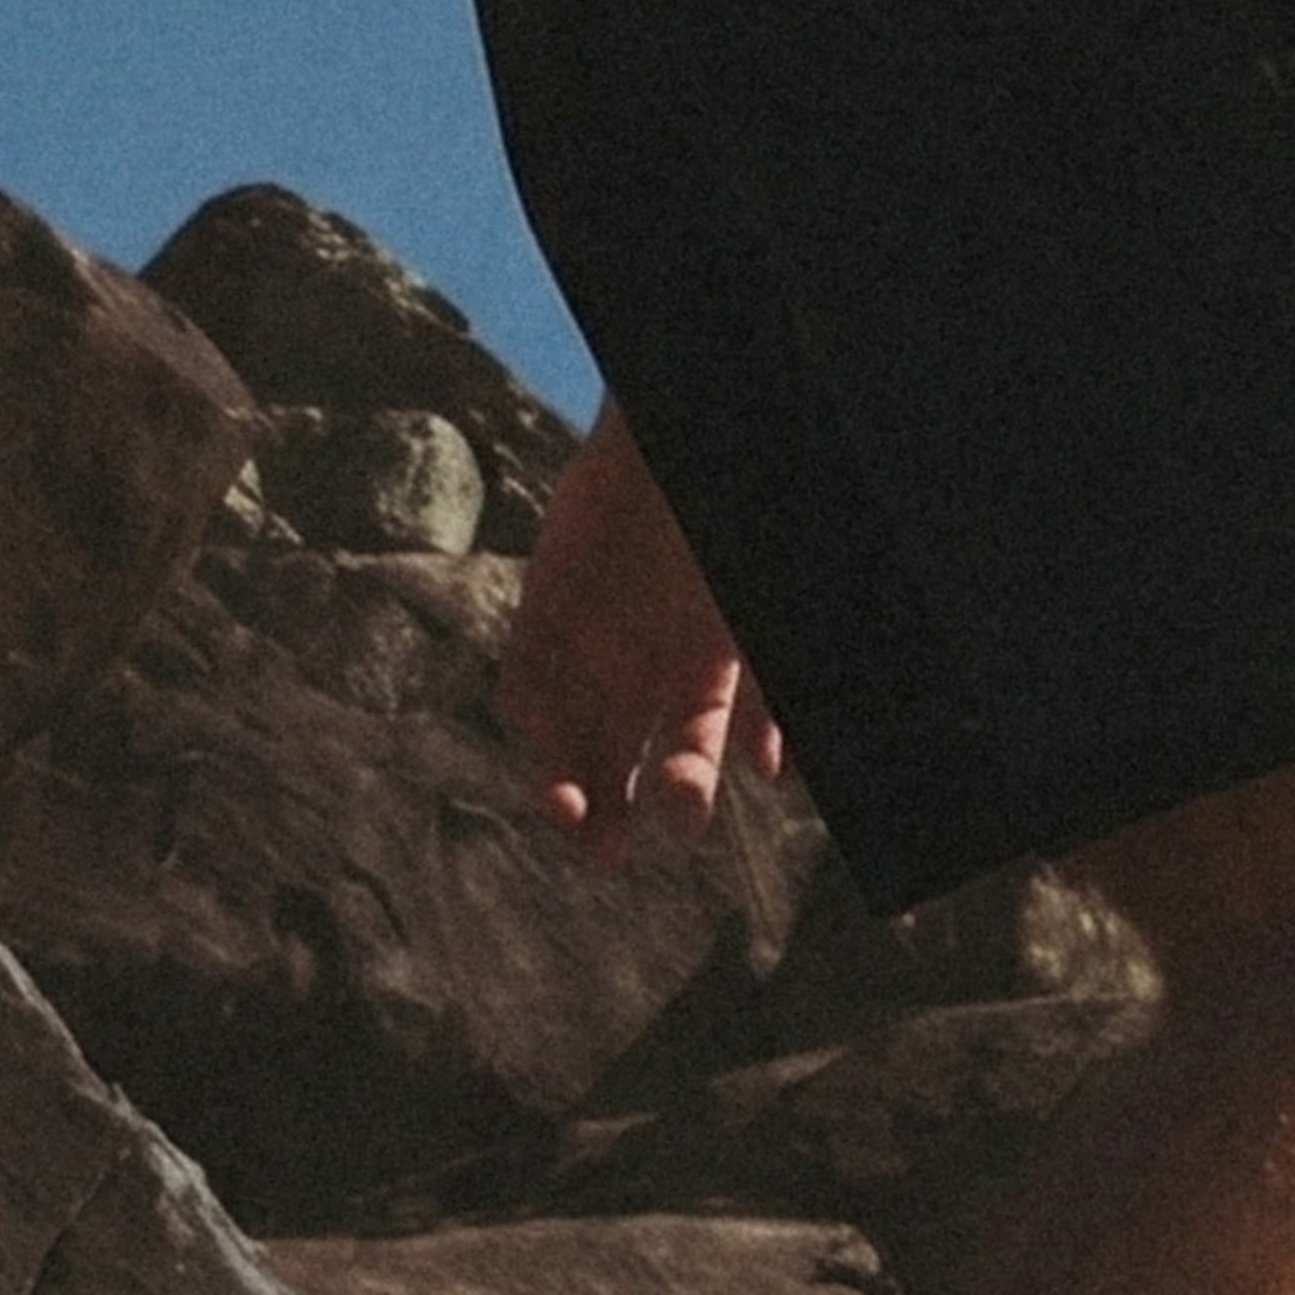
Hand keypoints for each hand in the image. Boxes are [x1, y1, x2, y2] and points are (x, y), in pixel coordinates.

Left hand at [496, 405, 785, 867]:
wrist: (672, 441)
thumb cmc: (724, 531)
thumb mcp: (752, 618)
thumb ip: (764, 690)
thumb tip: (772, 772)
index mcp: (700, 673)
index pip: (684, 754)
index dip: (679, 792)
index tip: (684, 820)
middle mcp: (638, 671)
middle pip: (614, 762)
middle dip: (611, 814)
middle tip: (609, 854)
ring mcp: (584, 644)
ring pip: (563, 737)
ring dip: (562, 781)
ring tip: (568, 812)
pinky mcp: (540, 613)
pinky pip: (523, 679)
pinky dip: (528, 713)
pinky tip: (539, 734)